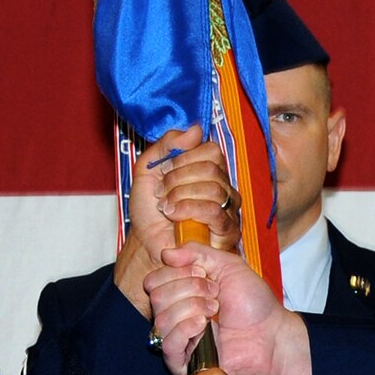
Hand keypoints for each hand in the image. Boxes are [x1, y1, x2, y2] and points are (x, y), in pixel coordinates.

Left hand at [116, 128, 242, 314]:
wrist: (146, 245)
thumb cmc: (150, 212)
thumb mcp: (147, 171)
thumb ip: (165, 146)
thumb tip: (195, 129)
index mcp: (208, 170)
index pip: (211, 150)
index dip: (183, 158)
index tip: (163, 171)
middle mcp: (223, 187)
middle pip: (211, 167)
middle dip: (178, 179)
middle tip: (161, 193)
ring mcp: (228, 209)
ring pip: (214, 188)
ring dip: (181, 196)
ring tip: (165, 208)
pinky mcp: (228, 231)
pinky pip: (215, 211)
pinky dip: (189, 210)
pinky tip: (174, 217)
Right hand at [146, 243, 310, 374]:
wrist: (271, 333)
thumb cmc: (254, 302)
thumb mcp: (227, 265)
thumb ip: (196, 252)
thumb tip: (166, 254)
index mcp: (180, 294)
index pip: (153, 280)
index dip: (177, 273)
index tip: (205, 274)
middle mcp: (175, 316)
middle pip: (155, 297)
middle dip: (188, 289)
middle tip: (215, 294)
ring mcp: (179, 340)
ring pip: (161, 319)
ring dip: (191, 308)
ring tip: (215, 310)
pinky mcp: (184, 363)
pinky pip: (168, 345)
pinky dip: (185, 329)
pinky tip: (203, 325)